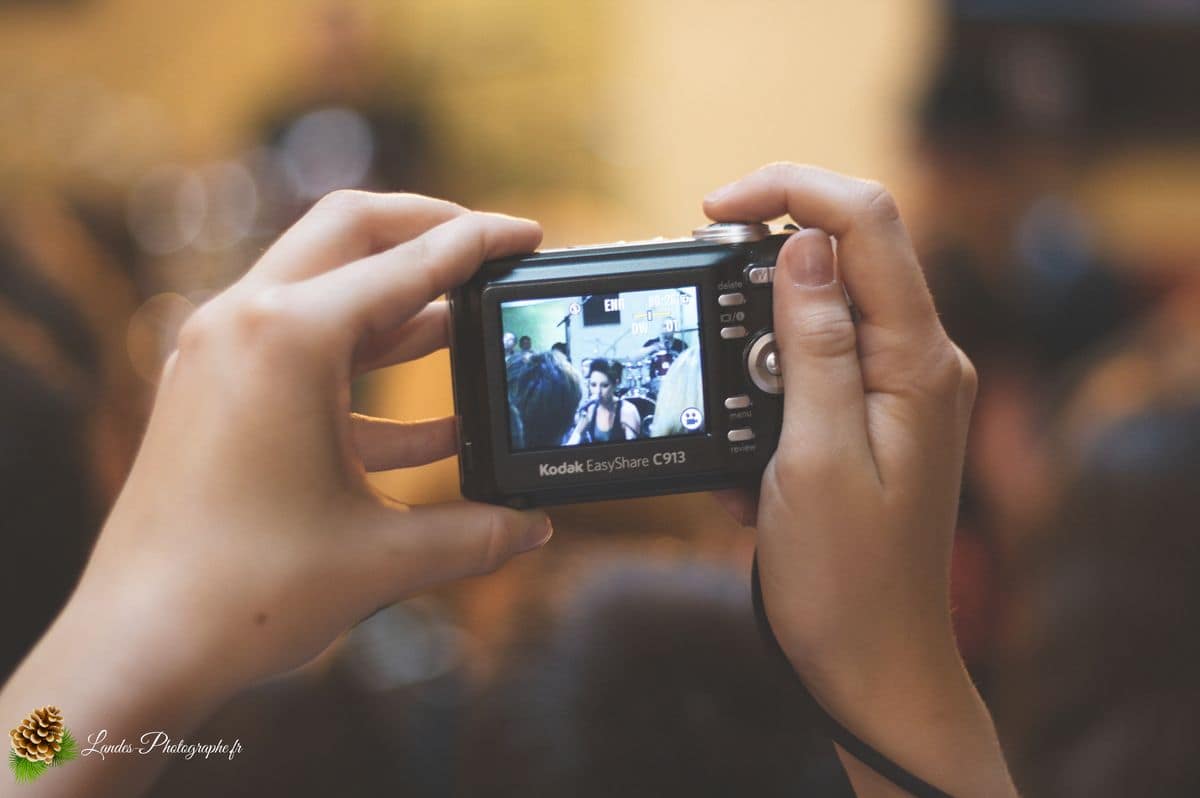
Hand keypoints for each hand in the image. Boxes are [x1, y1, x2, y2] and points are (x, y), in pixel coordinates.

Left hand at [82, 191, 552, 691]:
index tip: (528, 233)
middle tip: (489, 250)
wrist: (137, 646)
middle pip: (349, 231)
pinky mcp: (211, 392)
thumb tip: (533, 526)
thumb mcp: (382, 557)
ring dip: (399, 304)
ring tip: (468, 327)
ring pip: (324, 288)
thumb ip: (474, 534)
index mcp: (288, 338)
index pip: (408, 264)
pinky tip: (430, 423)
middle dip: (428, 230)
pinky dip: (365, 370)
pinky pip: (302, 353)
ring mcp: (218, 354)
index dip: (478, 243)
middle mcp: (243, 323)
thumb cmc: (245, 593)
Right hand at [705, 165, 1012, 795]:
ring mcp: (903, 387)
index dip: (787, 190)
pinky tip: (751, 466)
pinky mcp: (876, 415)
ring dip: (756, 352)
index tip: (712, 211)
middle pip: (845, 254)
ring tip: (735, 439)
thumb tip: (804, 245)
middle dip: (760, 277)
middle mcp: (922, 360)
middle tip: (706, 340)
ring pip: (821, 313)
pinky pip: (815, 369)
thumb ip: (815, 343)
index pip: (866, 220)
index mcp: (919, 362)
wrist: (871, 664)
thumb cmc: (844, 579)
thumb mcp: (812, 456)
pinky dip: (766, 396)